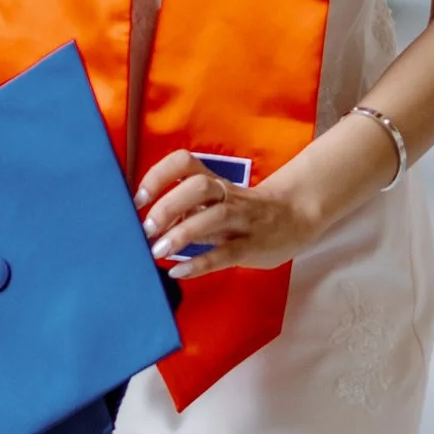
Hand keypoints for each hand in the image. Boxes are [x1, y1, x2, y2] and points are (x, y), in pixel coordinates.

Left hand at [135, 149, 315, 277]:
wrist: (296, 217)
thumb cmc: (243, 212)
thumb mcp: (216, 203)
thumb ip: (187, 209)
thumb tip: (148, 223)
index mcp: (214, 181)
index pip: (185, 163)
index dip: (159, 175)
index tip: (138, 198)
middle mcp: (227, 196)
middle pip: (199, 186)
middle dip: (168, 205)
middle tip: (145, 228)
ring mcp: (242, 220)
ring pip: (214, 218)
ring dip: (182, 233)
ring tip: (157, 250)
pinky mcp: (253, 246)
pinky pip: (226, 253)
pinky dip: (201, 262)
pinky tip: (179, 271)